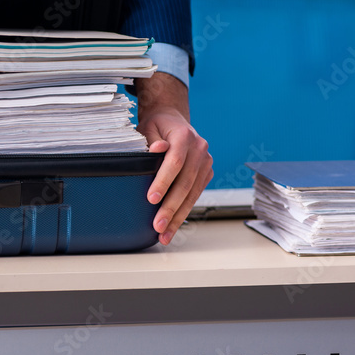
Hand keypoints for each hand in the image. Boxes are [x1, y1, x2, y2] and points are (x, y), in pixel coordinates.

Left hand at [134, 72, 212, 244]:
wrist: (173, 120)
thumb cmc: (156, 126)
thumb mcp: (148, 127)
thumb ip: (151, 140)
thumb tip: (157, 149)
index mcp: (184, 135)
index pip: (175, 161)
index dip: (164, 181)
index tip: (151, 199)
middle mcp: (200, 149)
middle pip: (185, 182)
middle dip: (171, 207)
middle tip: (157, 225)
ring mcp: (206, 162)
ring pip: (192, 193)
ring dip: (178, 216)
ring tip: (164, 234)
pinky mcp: (206, 173)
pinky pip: (195, 195)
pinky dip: (184, 211)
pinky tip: (173, 226)